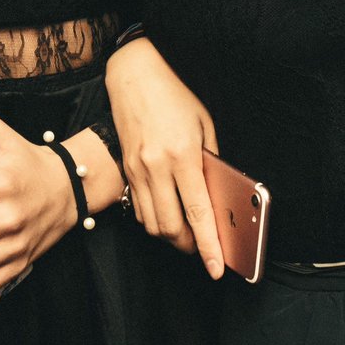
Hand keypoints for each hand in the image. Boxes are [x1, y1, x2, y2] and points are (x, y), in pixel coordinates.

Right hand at [107, 37, 226, 278]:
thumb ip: (210, 161)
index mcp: (183, 155)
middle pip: (171, 228)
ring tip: (188, 234)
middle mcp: (157, 167)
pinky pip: (139, 209)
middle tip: (205, 248)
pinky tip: (168, 215)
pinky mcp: (127, 170)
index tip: (217, 268)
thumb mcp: (204, 125)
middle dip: (190, 247)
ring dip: (171, 237)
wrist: (134, 76)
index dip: (208, 246)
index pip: (198, 213)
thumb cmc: (175, 97)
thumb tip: (217, 194)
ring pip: (152, 224)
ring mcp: (138, 170)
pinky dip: (155, 221)